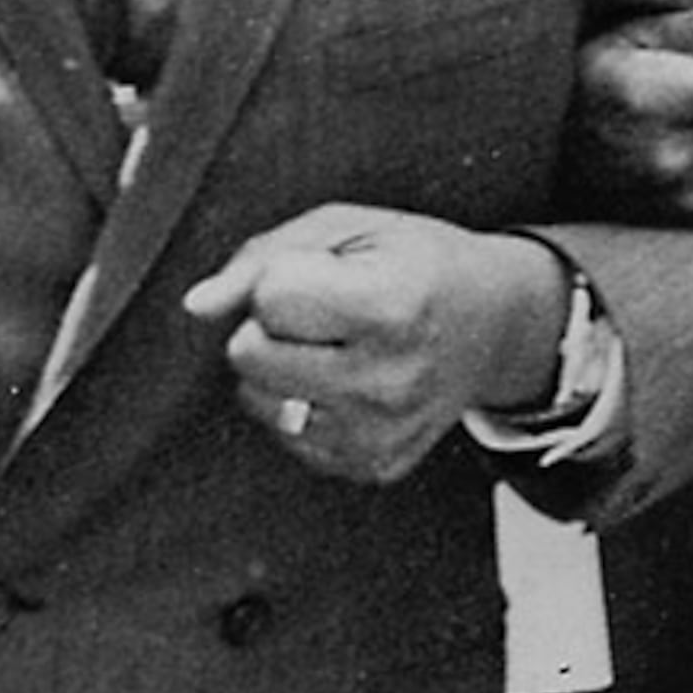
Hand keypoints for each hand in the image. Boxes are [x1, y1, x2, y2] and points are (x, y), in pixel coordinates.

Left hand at [181, 207, 570, 483]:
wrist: (494, 324)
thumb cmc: (417, 263)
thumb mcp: (349, 227)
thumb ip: (263, 257)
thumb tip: (198, 305)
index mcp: (391, 308)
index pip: (269, 299)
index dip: (281, 274)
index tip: (320, 271)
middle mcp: (388, 383)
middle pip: (248, 355)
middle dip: (268, 323)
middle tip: (322, 310)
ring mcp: (380, 435)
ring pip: (256, 400)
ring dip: (277, 366)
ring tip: (332, 343)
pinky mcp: (371, 466)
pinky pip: (285, 435)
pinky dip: (300, 402)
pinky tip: (344, 377)